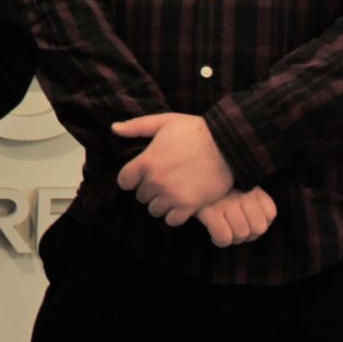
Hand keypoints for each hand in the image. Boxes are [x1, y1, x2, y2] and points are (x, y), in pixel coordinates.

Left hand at [112, 112, 233, 219]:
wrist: (228, 145)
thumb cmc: (195, 131)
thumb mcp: (164, 121)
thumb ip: (137, 126)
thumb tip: (114, 128)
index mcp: (146, 162)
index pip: (124, 181)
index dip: (132, 178)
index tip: (142, 175)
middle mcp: (156, 181)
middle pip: (141, 196)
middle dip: (149, 189)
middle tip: (163, 179)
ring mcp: (172, 196)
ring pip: (154, 210)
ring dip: (161, 203)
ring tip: (172, 191)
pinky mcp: (189, 206)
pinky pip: (172, 220)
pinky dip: (174, 215)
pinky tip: (181, 203)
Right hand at [191, 187, 276, 249]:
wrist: (184, 175)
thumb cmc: (211, 185)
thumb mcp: (235, 184)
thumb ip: (249, 198)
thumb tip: (258, 225)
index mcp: (250, 186)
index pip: (270, 212)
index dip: (261, 223)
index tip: (247, 222)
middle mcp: (242, 194)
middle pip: (258, 228)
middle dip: (247, 236)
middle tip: (234, 231)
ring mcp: (227, 202)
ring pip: (242, 234)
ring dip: (232, 240)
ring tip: (223, 233)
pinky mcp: (210, 211)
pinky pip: (224, 236)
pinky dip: (220, 241)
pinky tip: (213, 235)